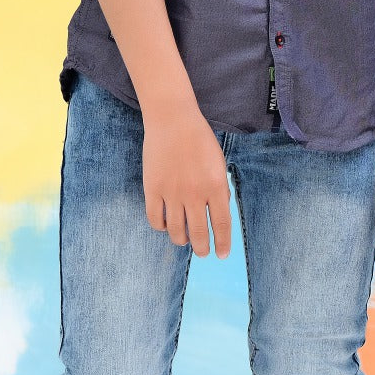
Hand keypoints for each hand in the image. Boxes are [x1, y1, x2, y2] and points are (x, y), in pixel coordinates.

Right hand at [142, 103, 231, 257]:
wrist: (172, 120)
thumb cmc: (199, 140)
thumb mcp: (219, 164)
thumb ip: (220, 190)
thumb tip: (218, 215)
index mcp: (215, 186)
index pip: (221, 224)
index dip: (222, 243)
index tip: (221, 254)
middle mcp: (194, 193)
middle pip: (198, 233)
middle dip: (202, 248)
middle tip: (203, 252)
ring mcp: (172, 192)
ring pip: (176, 231)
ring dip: (181, 240)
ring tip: (184, 240)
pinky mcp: (152, 189)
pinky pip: (156, 219)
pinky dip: (162, 227)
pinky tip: (166, 224)